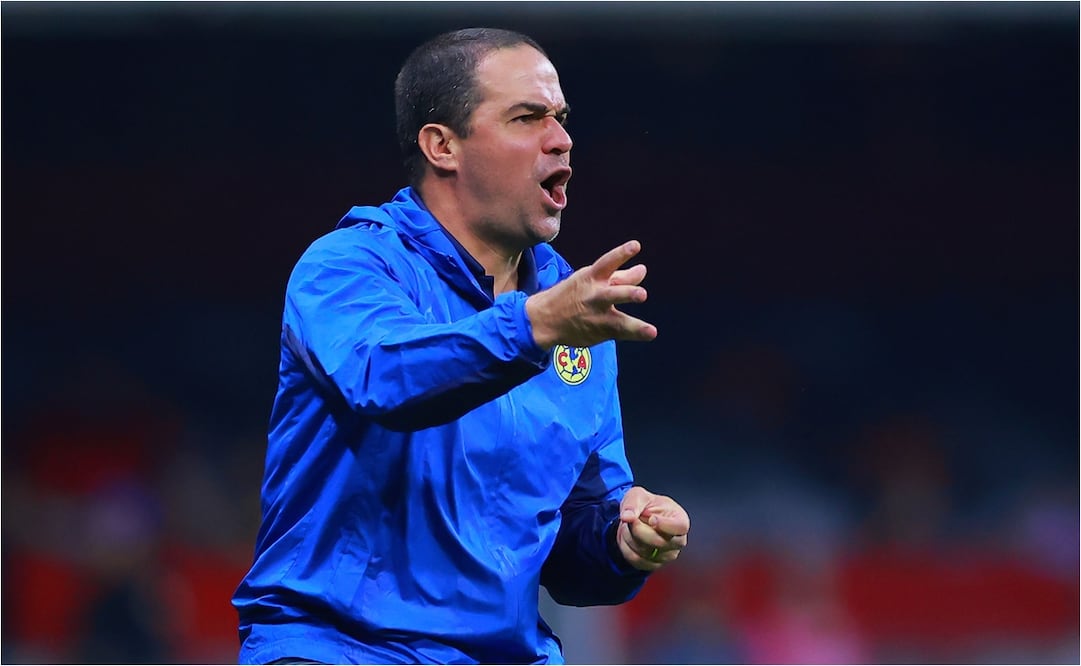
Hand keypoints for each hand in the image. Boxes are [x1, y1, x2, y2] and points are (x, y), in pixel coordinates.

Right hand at [526, 240, 657, 349]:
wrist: (544, 319)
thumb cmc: (573, 295)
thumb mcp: (590, 280)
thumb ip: (619, 277)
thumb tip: (643, 270)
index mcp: (591, 277)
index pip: (607, 263)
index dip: (621, 254)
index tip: (636, 246)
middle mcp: (595, 296)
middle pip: (614, 293)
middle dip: (627, 294)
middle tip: (642, 295)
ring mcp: (598, 316)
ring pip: (618, 320)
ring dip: (634, 325)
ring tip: (649, 329)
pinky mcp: (601, 331)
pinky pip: (621, 332)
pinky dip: (636, 333)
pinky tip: (651, 334)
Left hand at [616, 486, 689, 571]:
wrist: (638, 519)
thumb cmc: (645, 505)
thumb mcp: (638, 496)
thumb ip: (633, 504)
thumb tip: (627, 517)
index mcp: (680, 520)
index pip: (680, 527)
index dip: (665, 525)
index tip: (651, 518)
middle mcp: (678, 540)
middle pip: (659, 542)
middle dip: (638, 529)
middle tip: (632, 519)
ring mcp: (668, 555)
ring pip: (644, 552)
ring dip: (630, 538)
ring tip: (631, 527)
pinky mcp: (655, 564)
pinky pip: (636, 560)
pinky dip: (626, 548)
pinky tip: (629, 537)